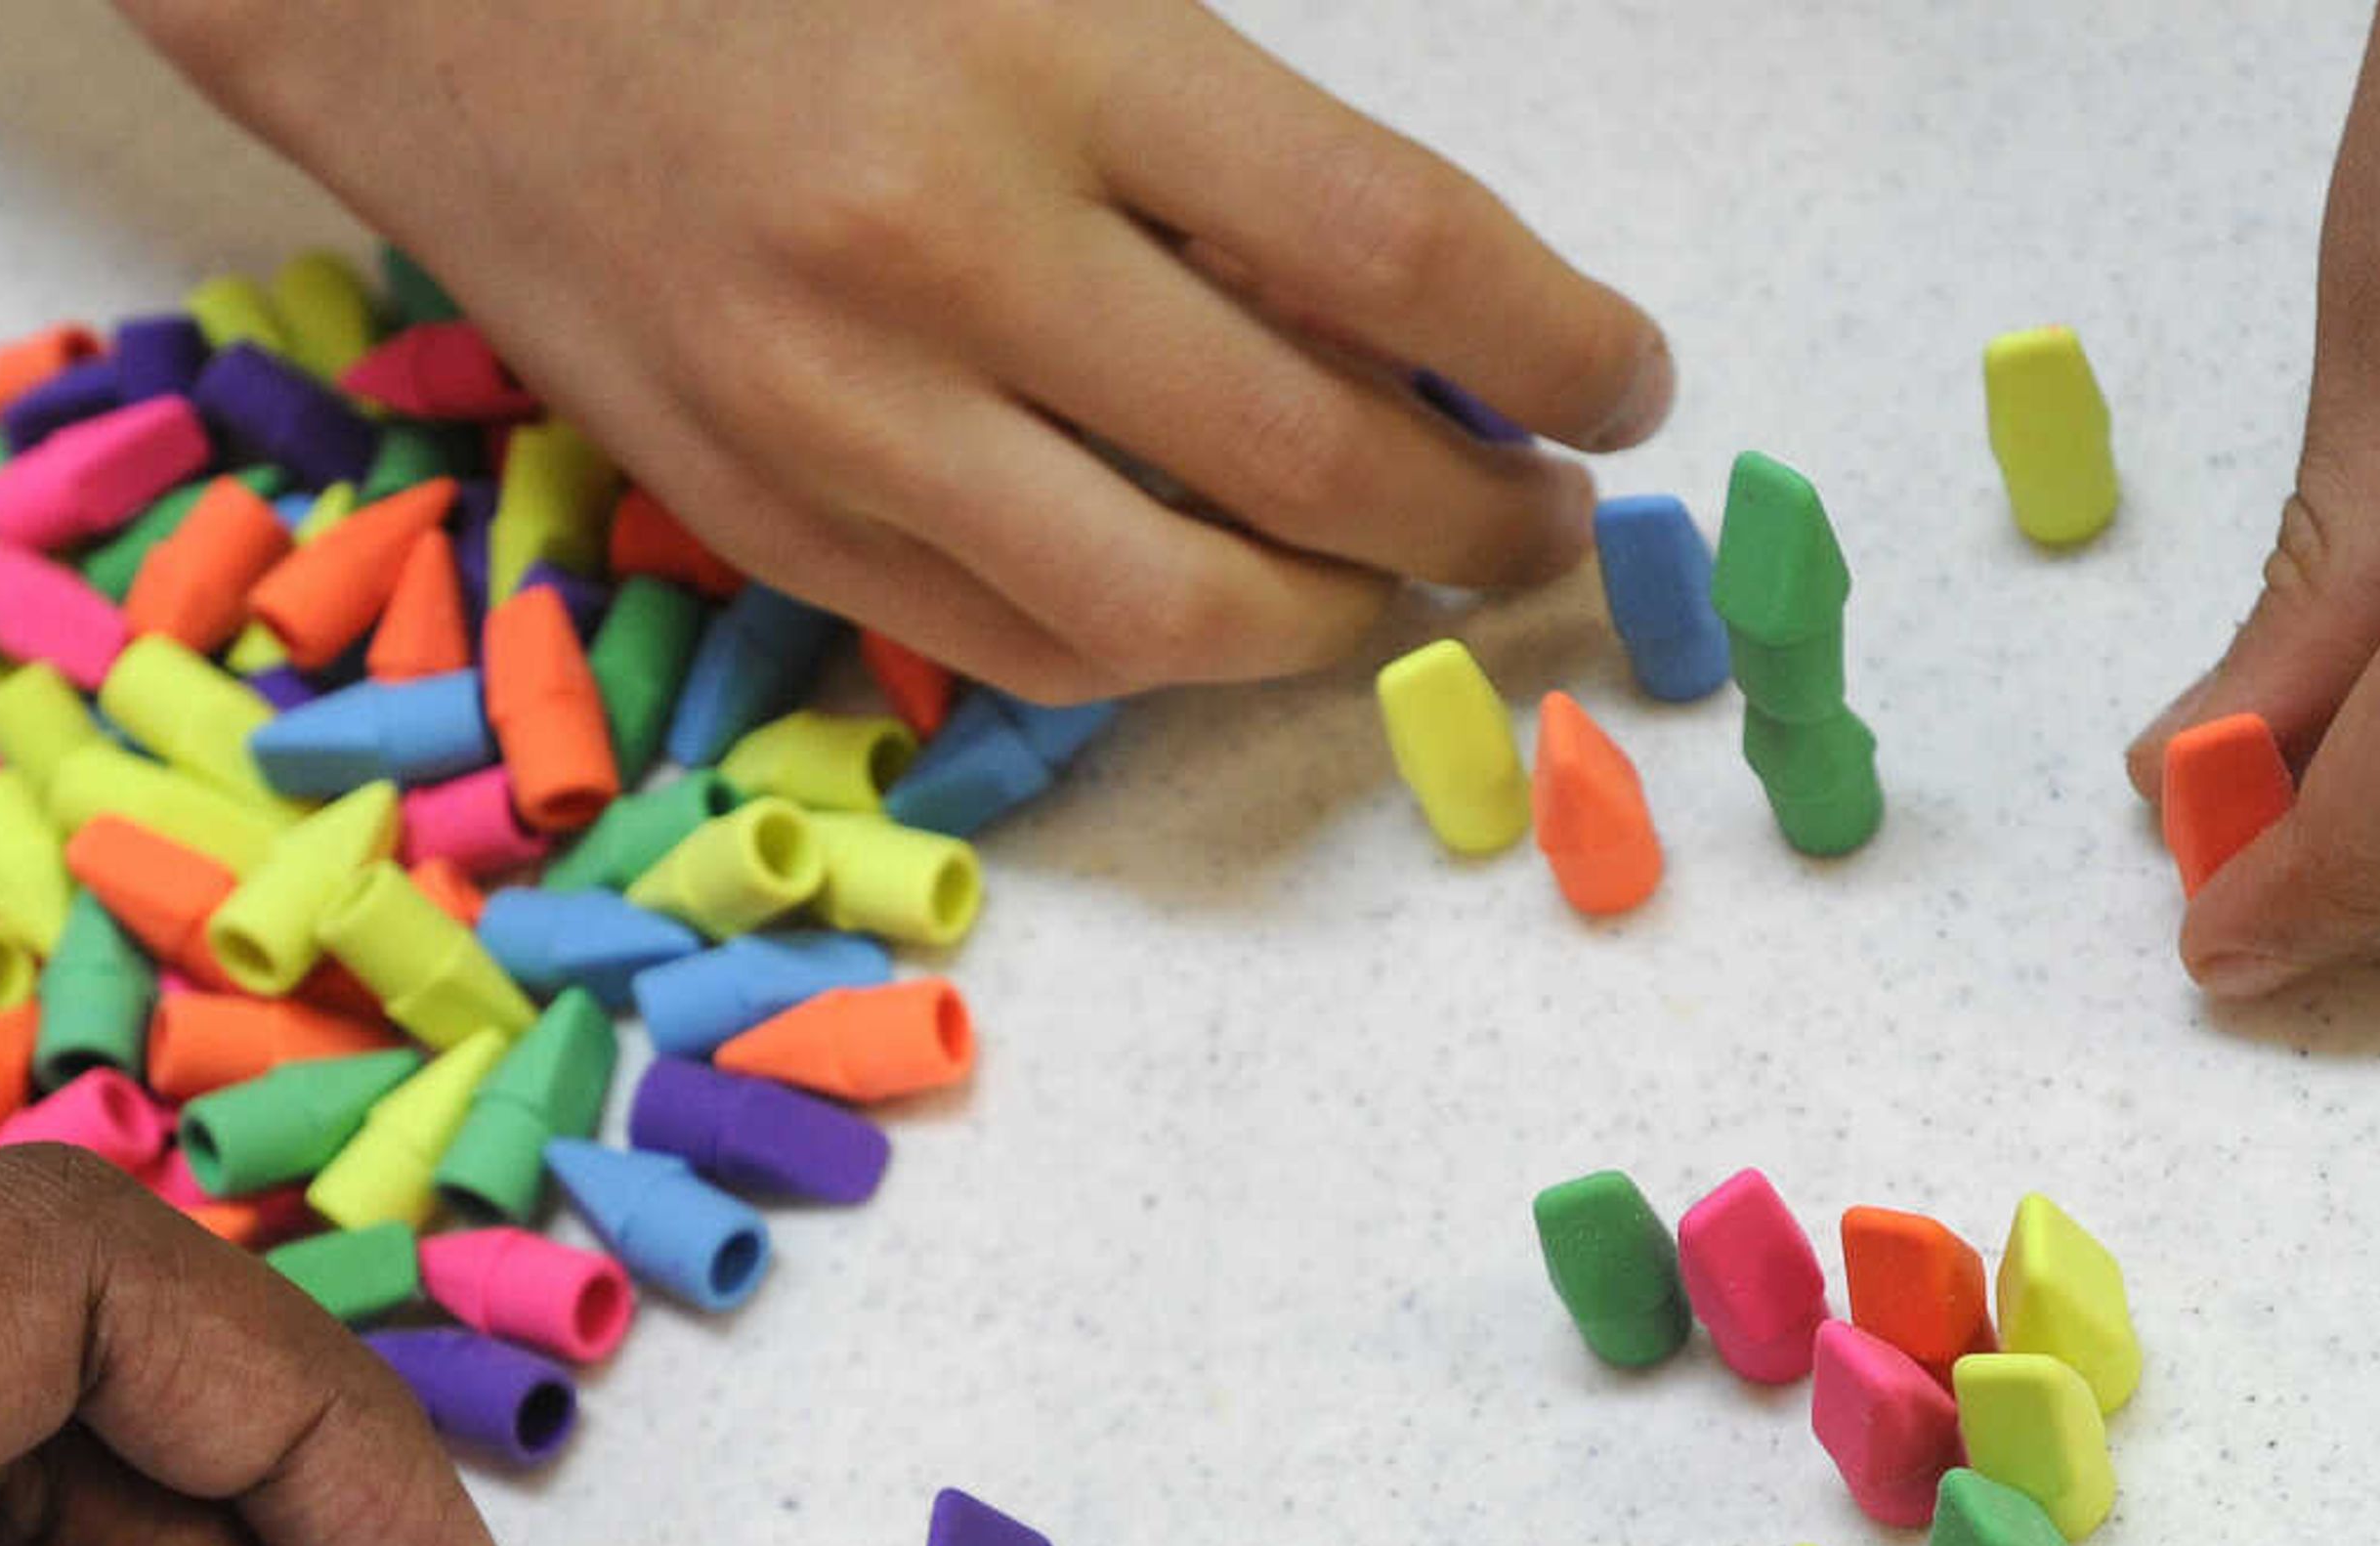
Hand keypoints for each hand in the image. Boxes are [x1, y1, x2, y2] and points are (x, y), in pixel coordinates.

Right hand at [119, 0, 1669, 699]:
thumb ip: (1222, 129)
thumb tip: (1427, 312)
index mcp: (1048, 59)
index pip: (1394, 256)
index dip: (1558, 346)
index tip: (1625, 383)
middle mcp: (943, 257)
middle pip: (1311, 464)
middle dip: (1478, 514)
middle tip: (1542, 514)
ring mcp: (834, 416)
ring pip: (1166, 616)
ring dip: (1333, 622)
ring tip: (1400, 585)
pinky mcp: (754, 520)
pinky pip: (1006, 648)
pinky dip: (1148, 650)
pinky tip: (1214, 603)